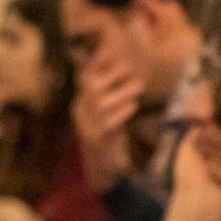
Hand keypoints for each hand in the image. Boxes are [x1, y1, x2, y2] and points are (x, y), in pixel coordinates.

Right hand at [72, 55, 145, 189]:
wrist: (104, 170)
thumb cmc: (110, 136)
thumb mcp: (108, 111)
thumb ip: (109, 89)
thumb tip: (113, 61)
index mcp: (81, 104)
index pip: (84, 78)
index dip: (97, 62)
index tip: (111, 49)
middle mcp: (81, 114)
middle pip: (90, 87)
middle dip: (110, 74)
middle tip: (131, 68)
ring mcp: (88, 128)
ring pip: (101, 103)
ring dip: (121, 91)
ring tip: (139, 85)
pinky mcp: (98, 140)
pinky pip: (108, 122)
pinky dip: (121, 112)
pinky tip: (133, 106)